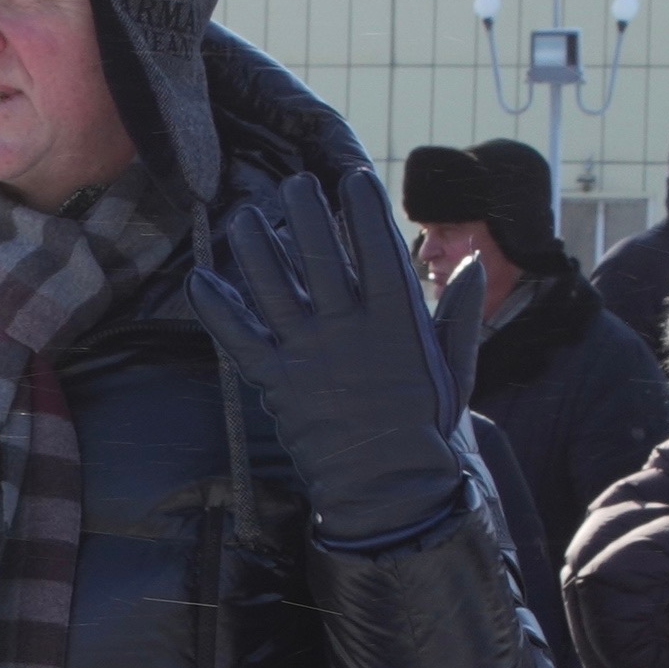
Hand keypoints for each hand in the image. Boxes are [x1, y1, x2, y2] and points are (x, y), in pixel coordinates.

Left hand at [190, 166, 482, 546]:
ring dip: (256, 247)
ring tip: (246, 218)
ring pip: (273, 285)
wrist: (388, 488)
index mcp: (396, 319)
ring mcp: (308, 353)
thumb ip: (460, 313)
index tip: (352, 179)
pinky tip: (199, 279)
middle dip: (306, 212)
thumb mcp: (455, 367)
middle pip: (320, 254)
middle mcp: (348, 328)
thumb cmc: (425, 427)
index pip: (377, 246)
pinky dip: (216, 309)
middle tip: (294, 185)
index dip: (363, 208)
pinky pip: (238, 337)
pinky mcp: (275, 382)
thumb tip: (469, 264)